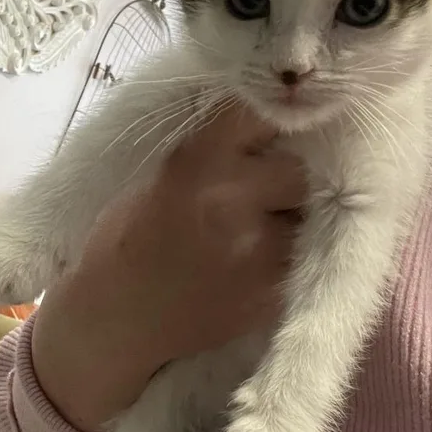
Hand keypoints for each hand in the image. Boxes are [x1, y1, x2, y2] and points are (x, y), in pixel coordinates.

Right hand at [32, 106, 305, 431]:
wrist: (118, 318)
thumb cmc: (128, 237)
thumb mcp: (163, 174)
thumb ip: (216, 149)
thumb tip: (270, 122)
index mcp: (197, 163)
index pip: (260, 113)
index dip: (271, 113)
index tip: (273, 119)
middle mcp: (234, 200)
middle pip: (301, 166)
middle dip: (293, 169)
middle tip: (275, 179)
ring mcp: (259, 251)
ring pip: (313, 211)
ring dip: (300, 210)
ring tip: (274, 217)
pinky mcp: (275, 292)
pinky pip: (307, 253)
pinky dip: (294, 247)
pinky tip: (266, 252)